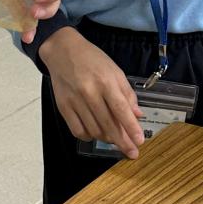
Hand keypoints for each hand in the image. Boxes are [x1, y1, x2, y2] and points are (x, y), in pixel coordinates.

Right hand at [43, 28, 144, 158]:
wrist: (63, 51)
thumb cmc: (93, 60)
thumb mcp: (115, 71)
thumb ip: (127, 94)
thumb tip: (137, 115)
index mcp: (106, 81)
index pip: (121, 110)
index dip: (131, 128)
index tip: (139, 141)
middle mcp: (90, 92)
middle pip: (108, 124)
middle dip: (122, 141)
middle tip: (132, 152)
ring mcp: (75, 100)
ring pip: (93, 130)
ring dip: (107, 139)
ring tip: (115, 140)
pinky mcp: (63, 106)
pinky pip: (77, 130)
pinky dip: (88, 136)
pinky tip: (95, 134)